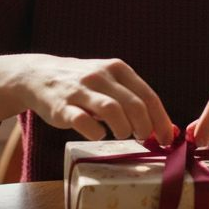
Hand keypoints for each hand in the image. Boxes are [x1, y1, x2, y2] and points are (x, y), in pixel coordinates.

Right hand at [15, 54, 172, 142]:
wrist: (39, 76)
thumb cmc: (84, 84)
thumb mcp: (110, 82)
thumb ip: (132, 99)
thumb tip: (163, 127)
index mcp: (117, 69)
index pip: (148, 96)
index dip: (161, 120)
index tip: (168, 139)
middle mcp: (100, 76)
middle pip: (134, 105)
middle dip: (145, 127)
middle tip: (144, 139)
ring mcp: (80, 90)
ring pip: (111, 110)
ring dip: (123, 129)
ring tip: (123, 135)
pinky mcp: (62, 106)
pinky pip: (82, 122)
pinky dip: (95, 132)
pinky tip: (98, 134)